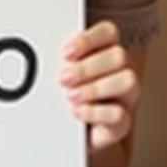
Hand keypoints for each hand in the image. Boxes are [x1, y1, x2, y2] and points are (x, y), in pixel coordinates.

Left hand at [59, 21, 140, 153]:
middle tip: (62, 78)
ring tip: (70, 96)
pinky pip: (120, 114)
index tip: (65, 53)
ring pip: (128, 81)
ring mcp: (125, 97)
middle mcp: (120, 71)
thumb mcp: (59, 73)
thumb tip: (39, 47)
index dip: (88, 39)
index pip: (108, 32)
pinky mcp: (122, 123)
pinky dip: (95, 112)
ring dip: (95, 88)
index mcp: (105, 51)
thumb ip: (58, 60)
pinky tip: (76, 112)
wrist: (65, 134)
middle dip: (87, 67)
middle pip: (119, 56)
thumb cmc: (63, 95)